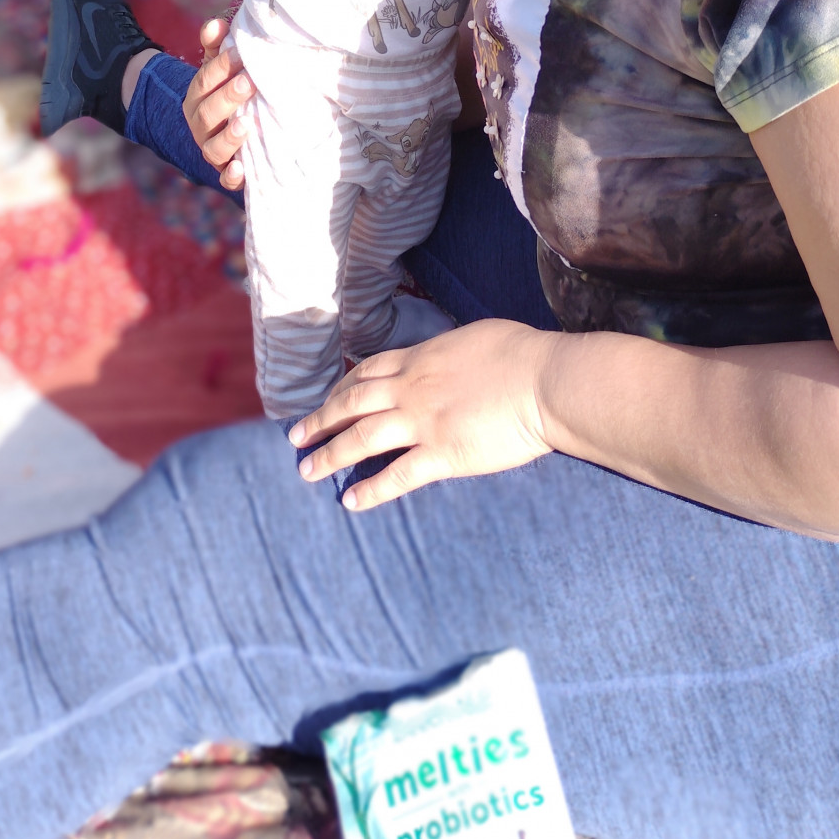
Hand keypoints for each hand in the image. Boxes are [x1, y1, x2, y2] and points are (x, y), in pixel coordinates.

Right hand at [183, 16, 253, 190]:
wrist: (222, 127)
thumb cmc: (226, 90)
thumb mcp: (219, 67)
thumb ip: (217, 46)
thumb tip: (215, 24)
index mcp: (197, 97)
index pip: (204, 81)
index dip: (220, 67)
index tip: (240, 53)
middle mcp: (200, 125)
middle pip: (208, 113)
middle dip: (228, 97)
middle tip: (250, 82)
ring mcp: (211, 149)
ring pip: (213, 147)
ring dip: (230, 136)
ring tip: (246, 123)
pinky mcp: (225, 171)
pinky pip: (224, 178)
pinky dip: (231, 176)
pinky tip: (241, 168)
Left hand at [288, 321, 555, 510]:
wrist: (543, 381)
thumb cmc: (520, 354)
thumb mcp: (472, 338)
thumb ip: (448, 352)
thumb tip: (445, 359)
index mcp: (420, 359)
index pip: (366, 373)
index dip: (340, 388)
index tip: (327, 400)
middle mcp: (411, 389)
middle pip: (352, 405)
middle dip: (320, 421)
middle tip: (295, 436)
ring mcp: (423, 423)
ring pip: (362, 439)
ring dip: (330, 455)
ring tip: (307, 470)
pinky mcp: (443, 455)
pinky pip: (397, 476)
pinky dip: (370, 489)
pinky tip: (350, 501)